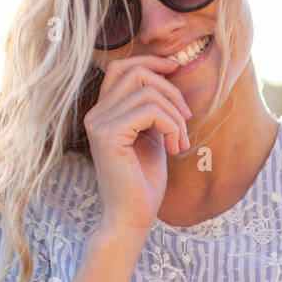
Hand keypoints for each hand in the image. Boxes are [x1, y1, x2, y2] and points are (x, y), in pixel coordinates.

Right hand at [83, 54, 191, 248]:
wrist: (131, 219)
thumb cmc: (143, 184)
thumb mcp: (152, 138)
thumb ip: (154, 110)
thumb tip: (169, 77)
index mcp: (103, 113)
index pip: (122, 68)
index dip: (150, 62)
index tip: (175, 68)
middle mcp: (95, 114)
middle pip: (135, 72)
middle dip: (170, 90)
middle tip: (186, 119)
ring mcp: (99, 123)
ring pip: (147, 91)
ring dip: (175, 115)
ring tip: (181, 142)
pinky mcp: (109, 136)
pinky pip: (150, 110)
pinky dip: (171, 125)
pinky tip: (174, 148)